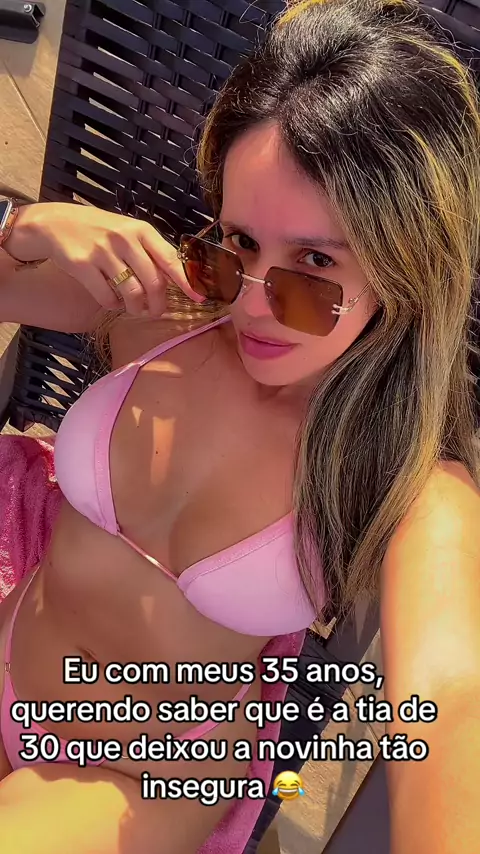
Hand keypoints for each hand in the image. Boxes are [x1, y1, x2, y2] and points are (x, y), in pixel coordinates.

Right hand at [5, 202, 202, 316]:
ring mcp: (103, 252)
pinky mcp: (83, 265)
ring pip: (132, 292)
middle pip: (154, 282)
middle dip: (158, 304)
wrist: (56, 223)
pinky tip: (110, 300)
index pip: (170, 258)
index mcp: (141, 230)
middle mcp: (124, 239)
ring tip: (134, 308)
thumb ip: (150, 252)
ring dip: (136, 307)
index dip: (187, 281)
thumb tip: (179, 279)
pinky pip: (106, 297)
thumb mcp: (128, 232)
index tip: (200, 297)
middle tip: (155, 312)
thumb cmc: (100, 231)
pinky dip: (112, 305)